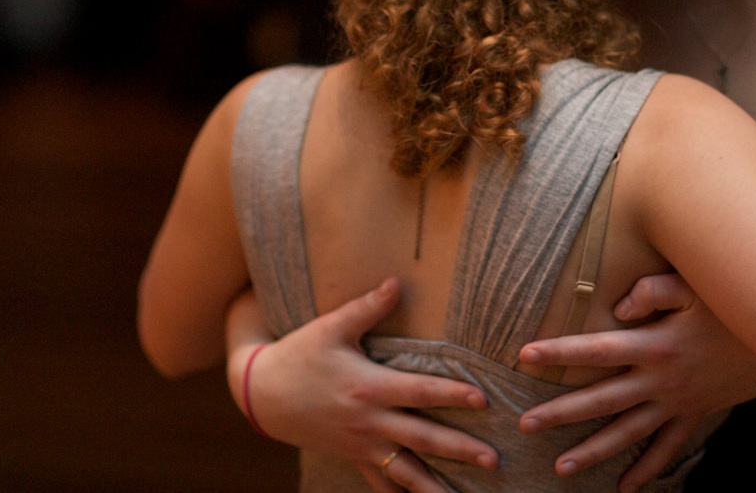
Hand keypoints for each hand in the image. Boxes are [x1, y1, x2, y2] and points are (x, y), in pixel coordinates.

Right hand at [228, 278, 497, 492]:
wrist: (262, 393)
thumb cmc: (300, 354)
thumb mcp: (331, 327)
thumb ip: (367, 307)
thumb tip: (396, 282)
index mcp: (369, 386)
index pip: (420, 391)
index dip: (453, 394)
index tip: (484, 399)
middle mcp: (369, 421)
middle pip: (423, 437)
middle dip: (460, 450)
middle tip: (493, 460)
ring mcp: (361, 444)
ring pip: (406, 471)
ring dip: (437, 485)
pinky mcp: (353, 456)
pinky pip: (382, 483)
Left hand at [516, 274, 755, 491]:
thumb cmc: (734, 308)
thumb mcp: (696, 288)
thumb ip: (652, 290)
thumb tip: (617, 305)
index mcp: (656, 345)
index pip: (597, 349)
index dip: (561, 351)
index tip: (525, 354)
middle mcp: (661, 380)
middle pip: (602, 399)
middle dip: (561, 413)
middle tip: (525, 424)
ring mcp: (678, 402)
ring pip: (628, 433)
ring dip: (593, 451)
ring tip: (559, 467)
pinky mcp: (695, 414)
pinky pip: (667, 447)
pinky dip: (647, 469)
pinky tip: (624, 487)